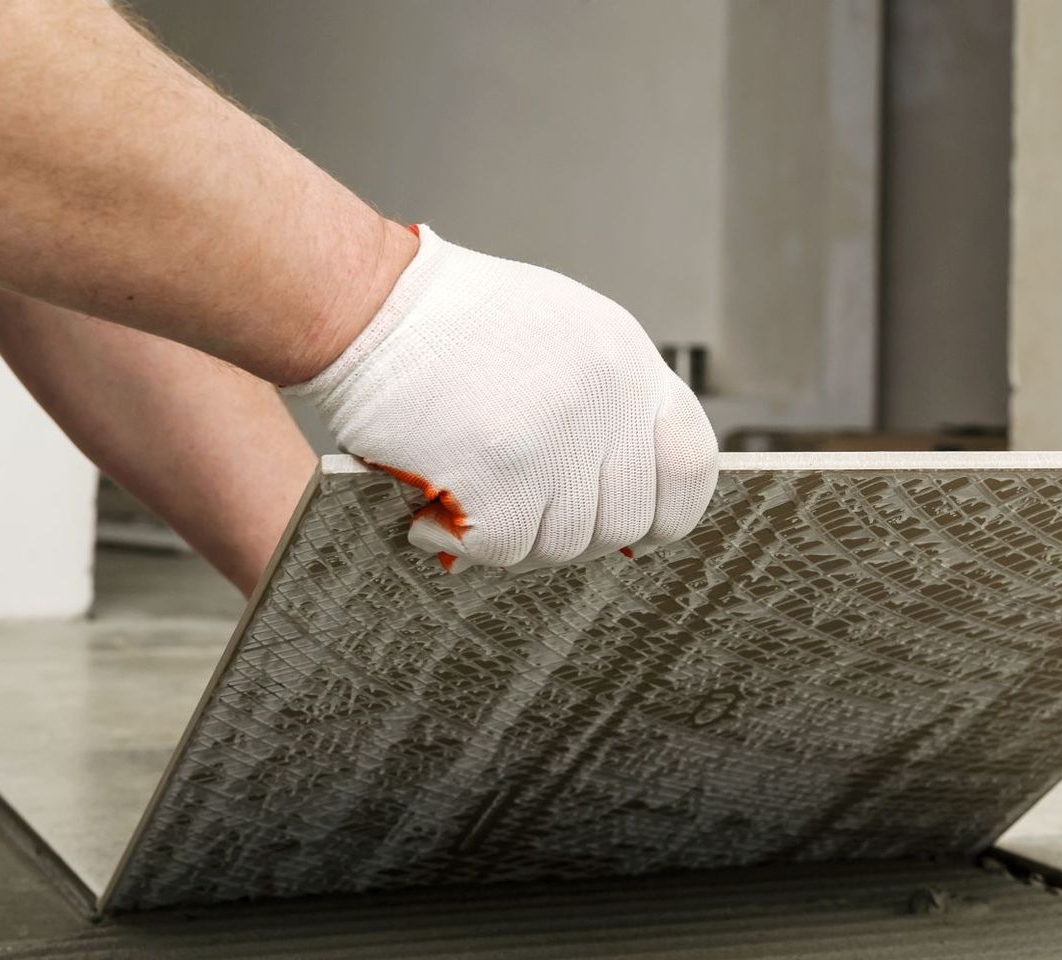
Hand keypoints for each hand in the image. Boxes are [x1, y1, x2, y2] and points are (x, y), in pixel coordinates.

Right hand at [286, 226, 718, 571]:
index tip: (642, 523)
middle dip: (578, 529)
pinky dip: (466, 543)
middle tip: (526, 507)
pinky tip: (437, 510)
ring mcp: (552, 444)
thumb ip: (610, 401)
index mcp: (626, 362)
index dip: (667, 509)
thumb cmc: (454, 320)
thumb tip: (636, 481)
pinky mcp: (497, 479)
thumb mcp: (565, 330)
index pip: (691, 466)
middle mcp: (602, 404)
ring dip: (519, 536)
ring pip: (566, 544)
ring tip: (475, 493)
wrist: (369, 306)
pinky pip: (507, 551)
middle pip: (625, 521)